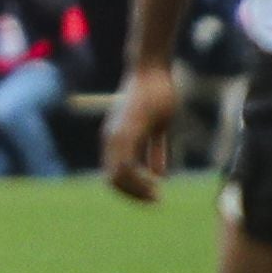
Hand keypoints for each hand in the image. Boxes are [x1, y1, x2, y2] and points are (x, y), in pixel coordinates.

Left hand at [100, 64, 179, 201]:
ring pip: (118, 175)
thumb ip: (155, 151)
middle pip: (113, 180)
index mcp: (116, 141)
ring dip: (136, 190)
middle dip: (133, 195)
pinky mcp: (129, 129)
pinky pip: (127, 162)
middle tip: (154, 201)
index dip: (130, 191)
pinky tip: (156, 183)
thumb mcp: (157, 128)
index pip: (114, 176)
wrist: (152, 70)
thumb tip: (159, 174)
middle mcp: (112, 140)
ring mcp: (118, 135)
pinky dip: (139, 178)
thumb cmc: (156, 96)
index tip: (151, 198)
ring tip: (156, 197)